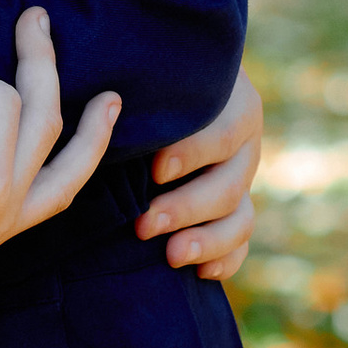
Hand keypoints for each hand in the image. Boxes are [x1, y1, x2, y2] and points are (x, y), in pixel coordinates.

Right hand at [0, 13, 119, 347]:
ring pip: (67, 172)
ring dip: (91, 132)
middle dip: (42, 64)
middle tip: (37, 18)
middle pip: (44, 122)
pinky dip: (68, 171)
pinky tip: (65, 159)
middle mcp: (6, 207)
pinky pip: (48, 200)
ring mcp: (1, 228)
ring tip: (111, 102)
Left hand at [135, 62, 262, 281]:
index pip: (224, 132)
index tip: (155, 171)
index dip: (193, 154)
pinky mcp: (235, 209)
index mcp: (231, 103)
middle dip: (188, 208)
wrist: (165, 89)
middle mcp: (243, 144)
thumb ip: (141, 85)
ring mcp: (241, 179)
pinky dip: (226, 259)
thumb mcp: (150, 74)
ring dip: (208, 240)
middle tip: (145, 224)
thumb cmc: (147, 76)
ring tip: (171, 255)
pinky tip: (200, 272)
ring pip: (241, 217)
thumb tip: (105, 96)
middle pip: (231, 183)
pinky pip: (242, 242)